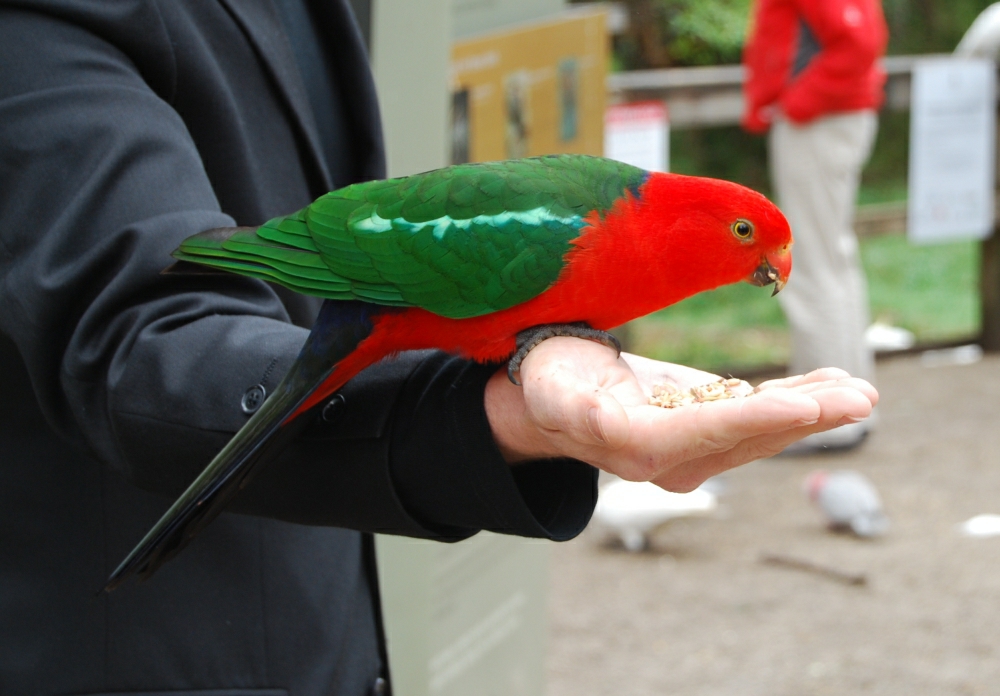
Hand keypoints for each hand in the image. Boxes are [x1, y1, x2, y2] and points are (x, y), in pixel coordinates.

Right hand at [484, 337, 877, 491]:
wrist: (555, 390)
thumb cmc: (551, 382)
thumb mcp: (554, 391)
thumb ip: (579, 410)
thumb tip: (606, 423)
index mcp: (640, 447)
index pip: (709, 433)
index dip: (758, 418)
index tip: (805, 404)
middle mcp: (675, 458)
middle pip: (750, 437)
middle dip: (807, 417)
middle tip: (859, 399)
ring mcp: (696, 448)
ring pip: (763, 429)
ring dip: (814, 410)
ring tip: (862, 393)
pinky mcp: (708, 427)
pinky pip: (758, 416)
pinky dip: (797, 400)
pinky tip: (833, 385)